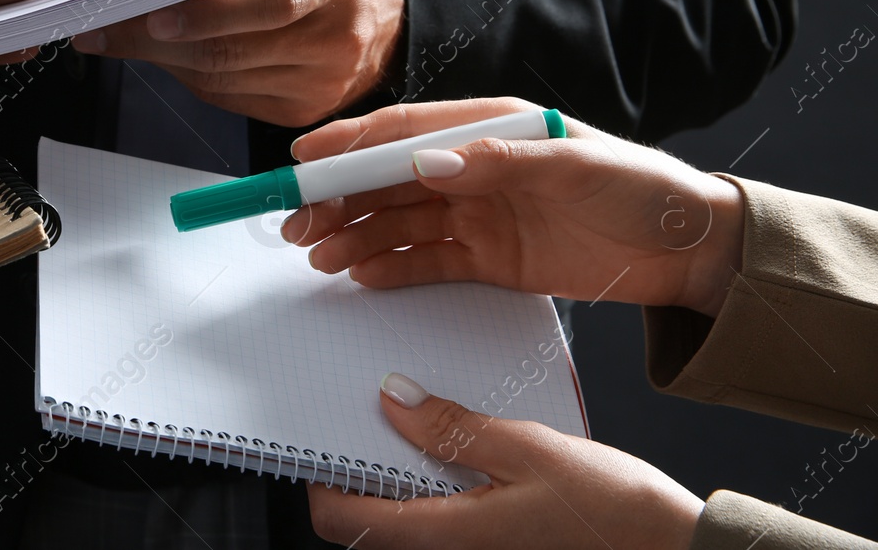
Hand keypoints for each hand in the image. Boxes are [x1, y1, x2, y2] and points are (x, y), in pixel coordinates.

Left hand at [72, 0, 403, 127]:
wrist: (387, 6)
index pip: (276, 3)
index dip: (214, 11)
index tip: (158, 12)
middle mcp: (334, 40)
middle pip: (233, 49)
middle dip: (153, 38)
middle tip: (100, 23)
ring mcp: (318, 84)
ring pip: (220, 78)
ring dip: (161, 57)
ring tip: (117, 32)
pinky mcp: (300, 111)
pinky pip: (226, 96)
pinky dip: (188, 73)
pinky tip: (168, 49)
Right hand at [282, 98, 745, 316]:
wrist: (689, 250)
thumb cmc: (640, 190)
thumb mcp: (574, 165)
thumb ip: (499, 162)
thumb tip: (428, 164)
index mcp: (491, 127)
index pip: (404, 132)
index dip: (349, 143)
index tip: (303, 158)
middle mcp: (474, 168)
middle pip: (388, 182)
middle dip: (336, 199)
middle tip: (294, 223)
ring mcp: (478, 215)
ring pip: (397, 224)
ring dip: (354, 237)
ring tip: (316, 258)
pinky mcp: (488, 259)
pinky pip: (426, 262)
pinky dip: (390, 268)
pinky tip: (358, 274)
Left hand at [307, 372, 701, 549]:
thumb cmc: (614, 510)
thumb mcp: (528, 448)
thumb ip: (454, 426)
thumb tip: (391, 399)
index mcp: (448, 535)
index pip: (342, 519)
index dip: (320, 476)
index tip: (324, 429)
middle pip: (367, 519)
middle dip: (357, 467)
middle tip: (368, 411)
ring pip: (403, 517)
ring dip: (395, 472)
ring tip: (411, 418)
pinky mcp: (494, 544)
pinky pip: (439, 516)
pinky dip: (430, 482)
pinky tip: (453, 443)